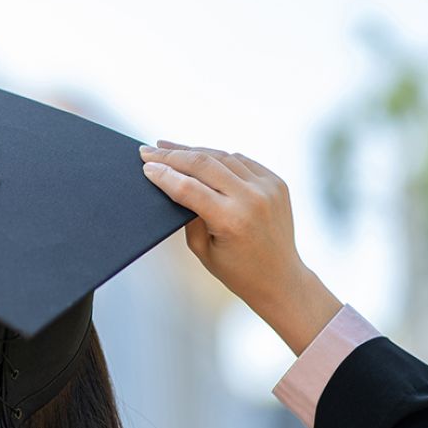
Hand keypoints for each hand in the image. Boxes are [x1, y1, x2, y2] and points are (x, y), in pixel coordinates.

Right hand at [139, 140, 341, 354]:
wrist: (280, 277)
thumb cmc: (239, 271)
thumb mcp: (203, 249)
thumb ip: (188, 216)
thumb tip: (174, 184)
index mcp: (231, 220)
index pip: (188, 188)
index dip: (164, 175)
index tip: (146, 167)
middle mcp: (252, 199)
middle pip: (204, 163)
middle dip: (172, 155)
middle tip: (150, 151)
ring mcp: (268, 187)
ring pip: (223, 156)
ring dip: (194, 151)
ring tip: (171, 149)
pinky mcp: (276, 182)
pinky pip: (242, 161)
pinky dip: (219, 157)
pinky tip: (202, 156)